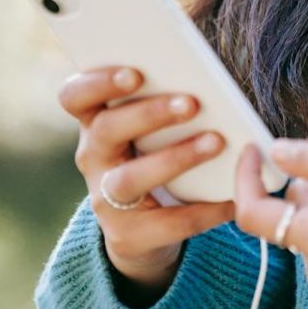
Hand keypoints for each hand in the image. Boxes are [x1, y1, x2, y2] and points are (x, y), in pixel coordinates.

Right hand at [58, 66, 233, 292]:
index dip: (97, 82)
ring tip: (216, 142)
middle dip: (149, 114)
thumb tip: (213, 81)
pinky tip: (232, 198)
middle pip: (107, 130)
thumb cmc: (155, 157)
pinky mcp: (129, 235)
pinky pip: (166, 223)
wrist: (143, 230)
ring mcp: (106, 199)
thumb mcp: (151, 130)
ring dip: (176, 158)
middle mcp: (94, 158)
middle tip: (192, 103)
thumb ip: (167, 102)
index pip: (75, 97)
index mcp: (96, 123)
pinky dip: (202, 210)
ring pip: (131, 177)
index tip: (134, 73)